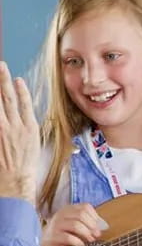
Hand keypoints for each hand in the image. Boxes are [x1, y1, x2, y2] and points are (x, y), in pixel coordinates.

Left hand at [0, 61, 39, 202]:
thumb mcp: (34, 144)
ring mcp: (3, 130)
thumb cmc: (26, 165)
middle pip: (7, 98)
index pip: (24, 102)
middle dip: (4, 81)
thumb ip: (28, 128)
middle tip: (1, 67)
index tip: (17, 79)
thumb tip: (24, 118)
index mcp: (30, 127)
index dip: (20, 89)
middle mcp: (15, 125)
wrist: (16, 179)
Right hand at [41, 203, 106, 245]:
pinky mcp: (53, 236)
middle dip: (92, 225)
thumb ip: (87, 223)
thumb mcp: (74, 225)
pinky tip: (82, 245)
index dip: (95, 216)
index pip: (85, 207)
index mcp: (68, 209)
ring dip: (86, 233)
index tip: (100, 226)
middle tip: (97, 234)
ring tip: (91, 239)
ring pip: (75, 225)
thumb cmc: (61, 233)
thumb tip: (103, 226)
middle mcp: (61, 214)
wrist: (43, 243)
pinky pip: (68, 237)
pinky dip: (78, 242)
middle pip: (81, 214)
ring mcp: (56, 225)